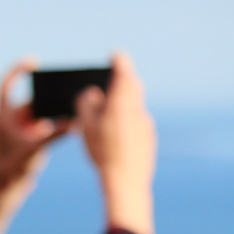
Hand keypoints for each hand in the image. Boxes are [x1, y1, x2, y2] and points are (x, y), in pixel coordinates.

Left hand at [0, 57, 72, 193]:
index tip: (34, 61)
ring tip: (74, 105)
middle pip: (32, 98)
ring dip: (55, 109)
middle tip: (68, 89)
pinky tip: (75, 121)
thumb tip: (76, 122)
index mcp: (4, 117)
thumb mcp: (36, 150)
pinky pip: (45, 122)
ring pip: (40, 111)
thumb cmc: (13, 169)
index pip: (6, 85)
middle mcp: (11, 120)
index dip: (17, 70)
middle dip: (49, 95)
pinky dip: (57, 121)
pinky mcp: (29, 137)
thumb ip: (56, 134)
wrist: (7, 189)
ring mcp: (20, 128)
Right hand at [75, 51, 156, 233]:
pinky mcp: (148, 136)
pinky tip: (115, 135)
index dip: (118, 62)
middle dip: (122, 81)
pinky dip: (126, 120)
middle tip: (112, 78)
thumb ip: (86, 104)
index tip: (115, 55)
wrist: (126, 178)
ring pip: (134, 105)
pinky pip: (137, 121)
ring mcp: (145, 122)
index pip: (123, 73)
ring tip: (107, 110)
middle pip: (132, 87)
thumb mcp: (85, 125)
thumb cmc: (102, 150)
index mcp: (121, 102)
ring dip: (123, 102)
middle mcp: (136, 109)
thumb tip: (92, 93)